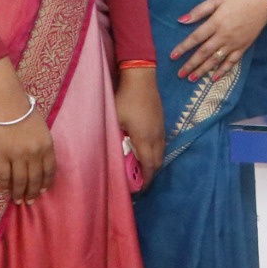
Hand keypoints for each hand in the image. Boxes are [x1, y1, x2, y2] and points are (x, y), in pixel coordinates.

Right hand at [0, 106, 56, 202]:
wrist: (6, 102)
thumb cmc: (24, 112)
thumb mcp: (42, 129)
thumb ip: (42, 145)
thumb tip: (38, 162)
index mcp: (47, 145)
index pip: (49, 170)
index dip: (45, 183)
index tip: (42, 191)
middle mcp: (34, 153)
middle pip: (35, 178)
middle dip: (32, 192)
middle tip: (29, 201)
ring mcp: (17, 155)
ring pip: (19, 180)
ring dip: (18, 193)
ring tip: (17, 200)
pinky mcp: (0, 155)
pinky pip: (3, 175)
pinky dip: (4, 185)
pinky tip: (4, 189)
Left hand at [115, 66, 165, 190]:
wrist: (142, 79)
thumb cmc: (125, 99)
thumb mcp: (113, 119)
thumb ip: (112, 137)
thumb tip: (105, 152)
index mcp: (144, 138)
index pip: (149, 165)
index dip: (146, 179)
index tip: (140, 188)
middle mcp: (156, 136)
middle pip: (158, 162)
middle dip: (151, 174)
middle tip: (139, 181)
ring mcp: (161, 129)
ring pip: (161, 153)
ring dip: (154, 163)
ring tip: (142, 168)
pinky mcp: (161, 123)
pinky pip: (161, 144)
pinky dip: (155, 152)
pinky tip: (145, 150)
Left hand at [172, 0, 266, 82]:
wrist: (262, 4)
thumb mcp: (217, 0)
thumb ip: (199, 10)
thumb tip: (182, 20)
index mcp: (216, 23)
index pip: (196, 38)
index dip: (183, 47)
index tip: (173, 56)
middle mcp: (224, 36)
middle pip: (204, 52)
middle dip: (191, 64)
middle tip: (180, 74)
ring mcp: (234, 43)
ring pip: (216, 59)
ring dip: (203, 70)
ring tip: (192, 78)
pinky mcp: (243, 47)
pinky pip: (232, 62)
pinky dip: (223, 70)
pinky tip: (214, 78)